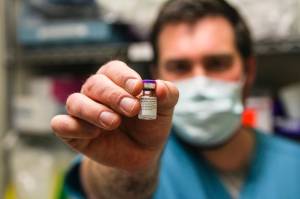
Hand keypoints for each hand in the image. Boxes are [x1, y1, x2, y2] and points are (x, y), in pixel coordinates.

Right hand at [51, 60, 178, 171]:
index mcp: (117, 81)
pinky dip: (72, 127)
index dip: (125, 77)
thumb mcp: (164, 110)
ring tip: (114, 122)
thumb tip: (158, 87)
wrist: (143, 153)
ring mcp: (83, 111)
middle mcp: (97, 92)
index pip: (114, 69)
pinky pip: (61, 124)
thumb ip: (167, 95)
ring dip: (94, 111)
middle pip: (95, 84)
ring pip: (75, 102)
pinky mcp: (74, 131)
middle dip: (114, 96)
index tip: (138, 88)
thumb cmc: (151, 124)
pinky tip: (93, 134)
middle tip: (132, 109)